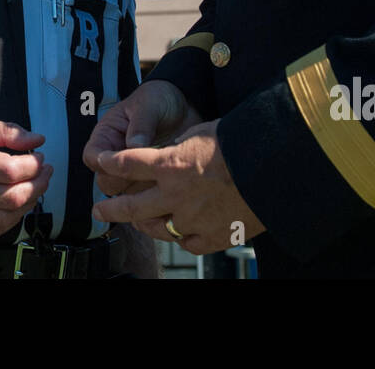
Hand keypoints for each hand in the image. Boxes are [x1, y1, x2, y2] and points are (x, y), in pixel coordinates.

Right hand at [0, 118, 51, 239]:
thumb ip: (5, 131)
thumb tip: (36, 139)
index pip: (10, 170)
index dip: (33, 165)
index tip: (40, 158)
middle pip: (12, 196)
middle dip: (38, 184)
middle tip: (45, 172)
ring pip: (6, 216)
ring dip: (29, 203)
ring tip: (35, 187)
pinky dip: (11, 220)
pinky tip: (17, 205)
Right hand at [83, 81, 201, 195]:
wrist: (186, 108)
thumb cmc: (161, 100)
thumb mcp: (149, 104)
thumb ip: (141, 123)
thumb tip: (134, 145)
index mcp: (108, 135)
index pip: (92, 156)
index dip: (102, 162)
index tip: (120, 160)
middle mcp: (116, 157)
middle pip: (106, 183)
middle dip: (125, 181)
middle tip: (149, 173)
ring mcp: (133, 174)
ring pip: (125, 197)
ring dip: (142, 194)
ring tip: (163, 182)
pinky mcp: (150, 184)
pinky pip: (145, 203)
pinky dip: (154, 205)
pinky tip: (170, 196)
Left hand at [91, 120, 265, 255]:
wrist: (275, 168)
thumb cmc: (241, 142)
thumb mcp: (201, 132)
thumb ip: (177, 148)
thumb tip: (165, 154)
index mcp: (170, 165)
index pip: (126, 163)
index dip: (109, 162)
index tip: (100, 161)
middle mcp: (175, 195)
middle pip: (131, 206)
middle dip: (110, 208)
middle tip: (99, 210)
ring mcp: (194, 220)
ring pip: (157, 229)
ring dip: (143, 224)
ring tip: (136, 223)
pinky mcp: (214, 237)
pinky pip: (188, 242)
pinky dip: (181, 236)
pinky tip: (179, 231)